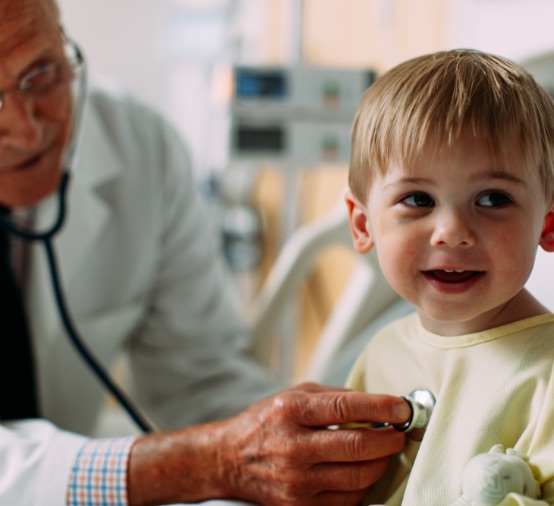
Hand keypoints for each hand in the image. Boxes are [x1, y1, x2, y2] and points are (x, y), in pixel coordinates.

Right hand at [128, 382, 409, 505]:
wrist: (230, 459)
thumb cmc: (266, 422)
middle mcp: (293, 447)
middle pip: (358, 446)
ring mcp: (297, 481)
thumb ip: (333, 397)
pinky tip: (364, 469)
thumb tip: (377, 404)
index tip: (403, 407)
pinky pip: (347, 499)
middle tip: (400, 432)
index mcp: (291, 412)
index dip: (382, 407)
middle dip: (390, 438)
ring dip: (382, 462)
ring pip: (358, 477)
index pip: (347, 408)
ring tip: (386, 450)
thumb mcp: (294, 395)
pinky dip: (364, 484)